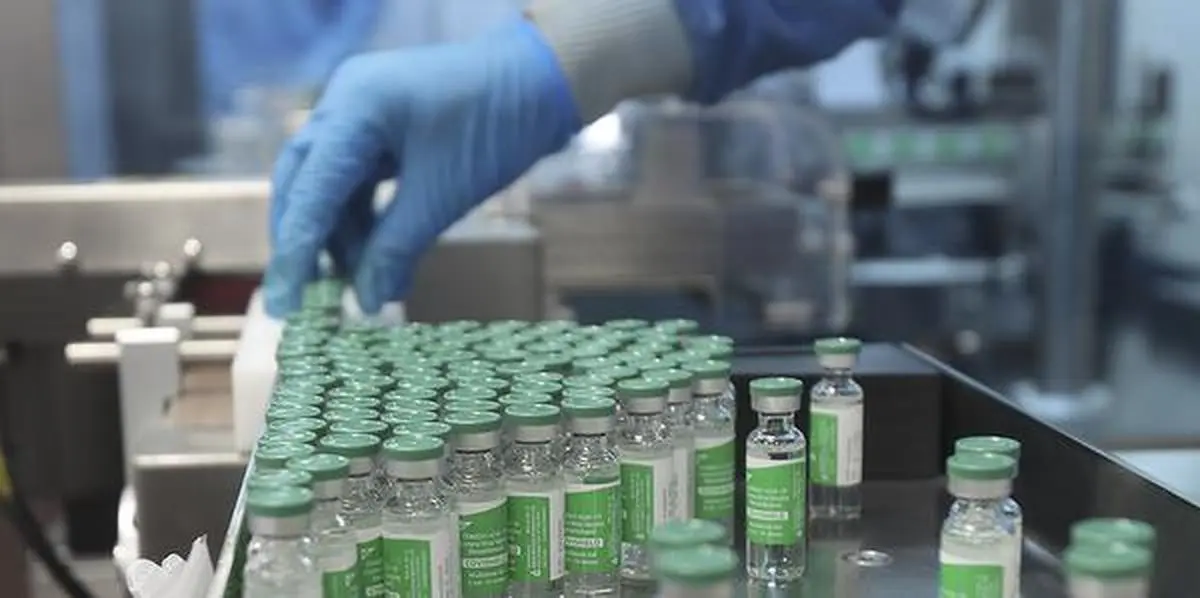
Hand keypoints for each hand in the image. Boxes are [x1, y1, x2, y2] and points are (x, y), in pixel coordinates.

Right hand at [265, 19, 580, 315]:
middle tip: (308, 299)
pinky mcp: (384, 128)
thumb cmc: (496, 127)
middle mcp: (345, 103)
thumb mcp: (442, 195)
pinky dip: (366, 221)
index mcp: (354, 108)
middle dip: (307, 242)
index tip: (284, 305)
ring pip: (332, 186)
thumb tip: (367, 304)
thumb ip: (395, 249)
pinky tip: (376, 262)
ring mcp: (363, 112)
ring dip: (342, 237)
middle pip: (304, 183)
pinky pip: (360, 180)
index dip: (295, 252)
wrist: (544, 82)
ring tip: (358, 288)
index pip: (309, 190)